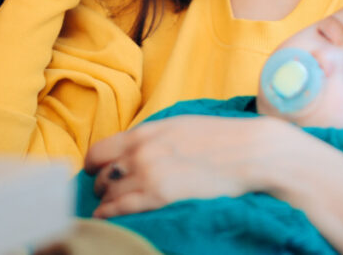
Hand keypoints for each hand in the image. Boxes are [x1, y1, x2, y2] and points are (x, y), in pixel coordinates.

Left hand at [83, 115, 280, 218]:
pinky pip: (121, 207)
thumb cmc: (220, 138)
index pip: (99, 150)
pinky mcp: (159, 195)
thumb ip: (153, 137)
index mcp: (146, 133)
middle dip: (101, 184)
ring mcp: (148, 174)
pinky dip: (109, 213)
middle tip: (105, 191)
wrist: (249, 151)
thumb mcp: (179, 126)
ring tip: (107, 207)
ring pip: (109, 192)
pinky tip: (105, 216)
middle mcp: (140, 152)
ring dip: (106, 200)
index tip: (94, 171)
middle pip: (102, 173)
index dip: (92, 164)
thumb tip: (137, 146)